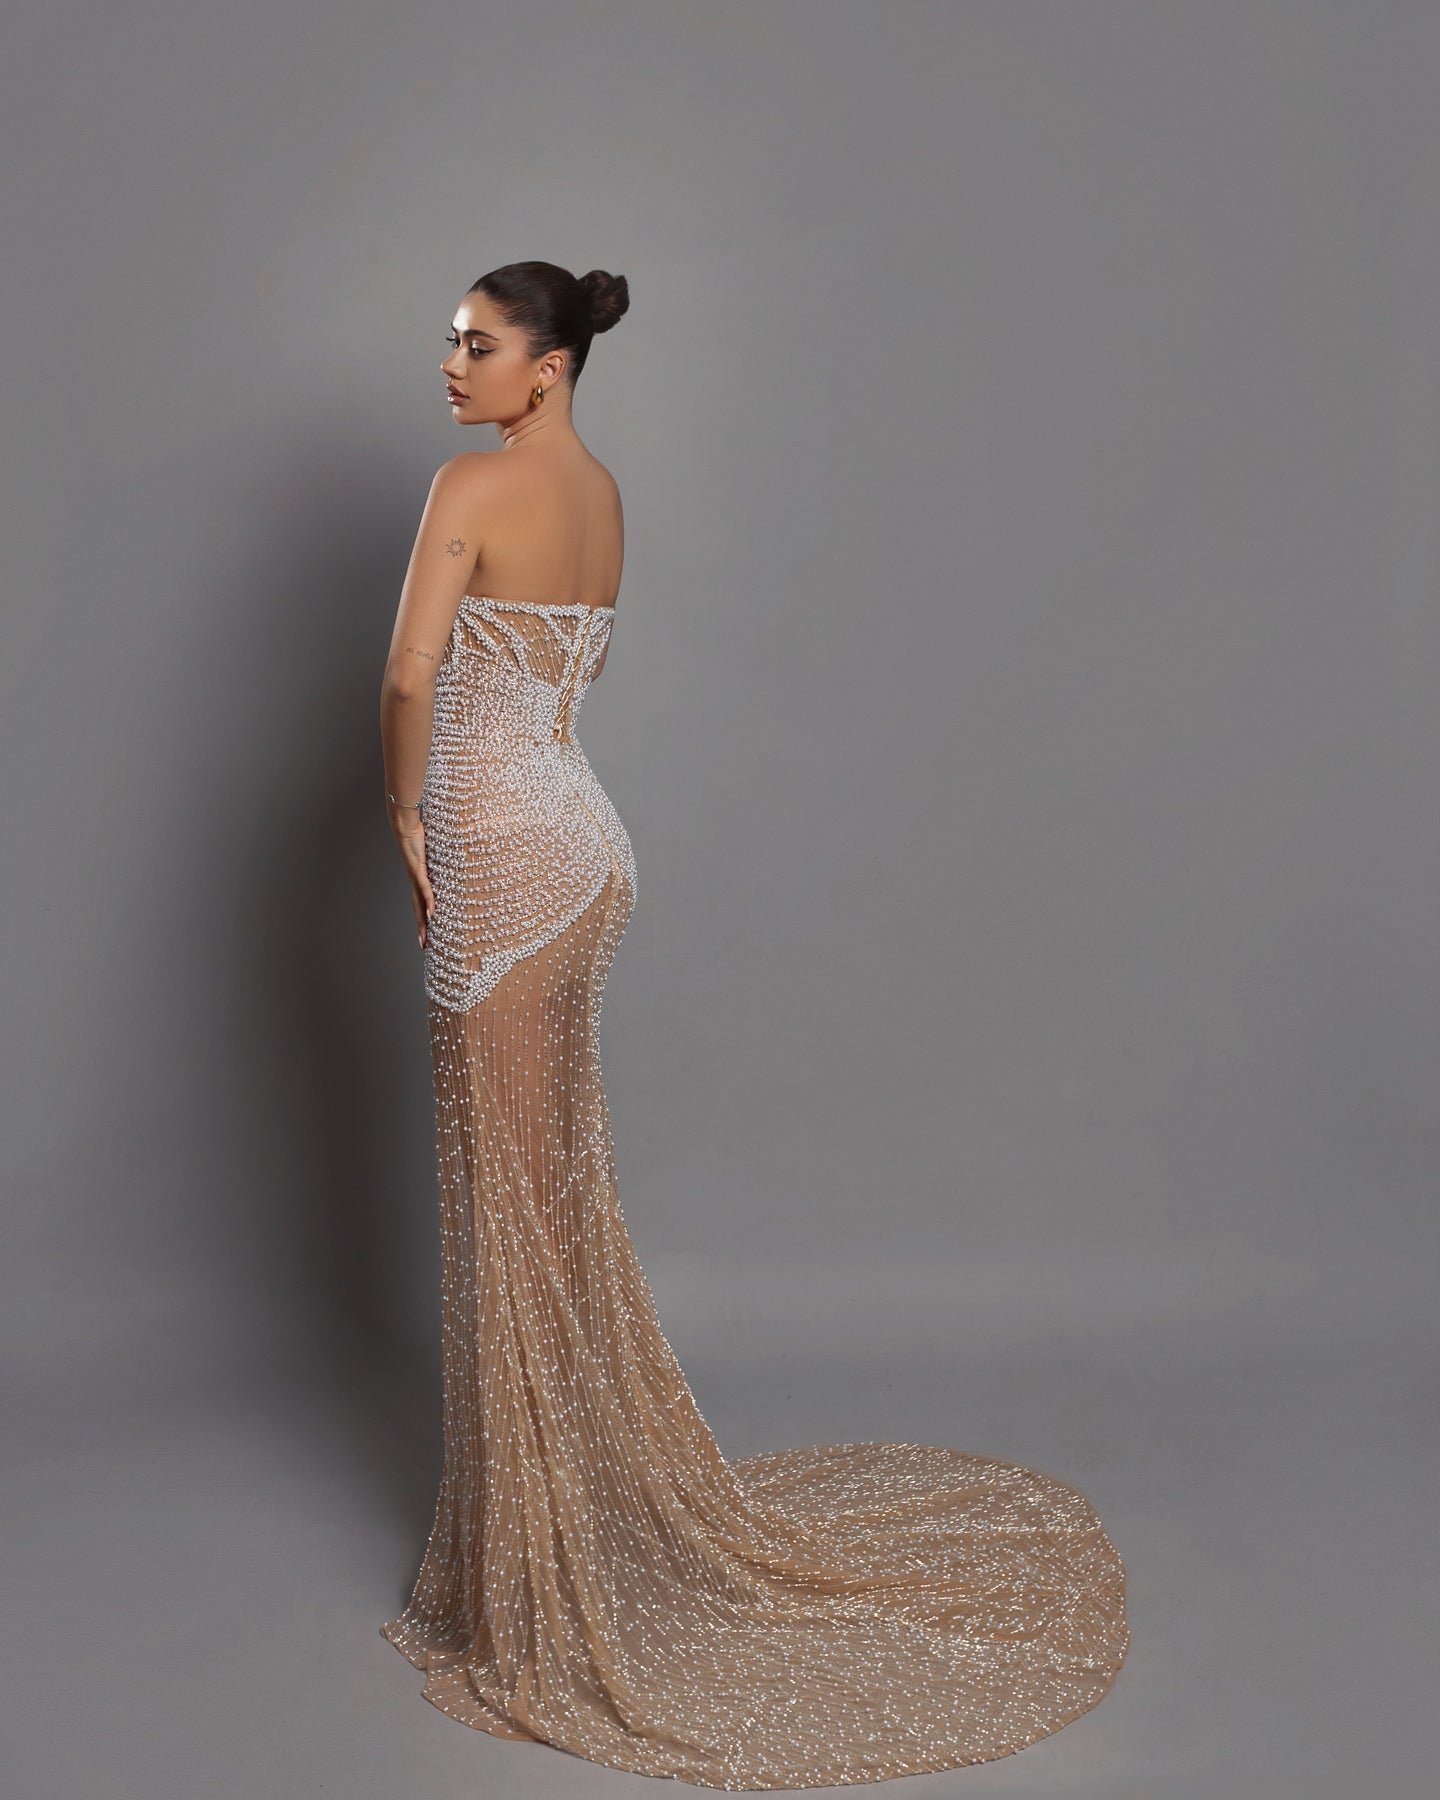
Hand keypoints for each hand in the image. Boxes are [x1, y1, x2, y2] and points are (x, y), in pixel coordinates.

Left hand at [390, 813, 435, 948]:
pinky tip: (432, 913)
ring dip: (423, 923)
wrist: (405, 826)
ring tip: (427, 939)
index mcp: (418, 881)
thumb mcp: (433, 853)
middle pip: (419, 911)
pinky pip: (424, 889)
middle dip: (422, 930)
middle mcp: (415, 883)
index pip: (421, 905)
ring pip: (420, 905)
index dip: (423, 921)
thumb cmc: (419, 836)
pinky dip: (428, 901)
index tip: (427, 936)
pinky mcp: (417, 869)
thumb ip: (440, 860)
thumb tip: (453, 861)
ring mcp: (415, 878)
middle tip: (425, 947)